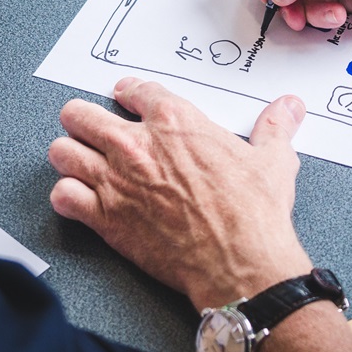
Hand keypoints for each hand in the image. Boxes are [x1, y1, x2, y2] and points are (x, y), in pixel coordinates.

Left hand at [47, 78, 312, 310]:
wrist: (239, 262)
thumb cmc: (253, 213)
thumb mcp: (272, 161)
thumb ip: (275, 128)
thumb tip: (289, 108)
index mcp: (175, 120)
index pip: (135, 90)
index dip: (128, 93)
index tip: (125, 97)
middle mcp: (137, 144)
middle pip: (81, 114)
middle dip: (84, 120)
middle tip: (92, 129)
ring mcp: (115, 180)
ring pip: (62, 152)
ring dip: (70, 156)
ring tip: (80, 162)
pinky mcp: (104, 218)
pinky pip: (62, 196)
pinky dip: (66, 198)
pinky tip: (78, 200)